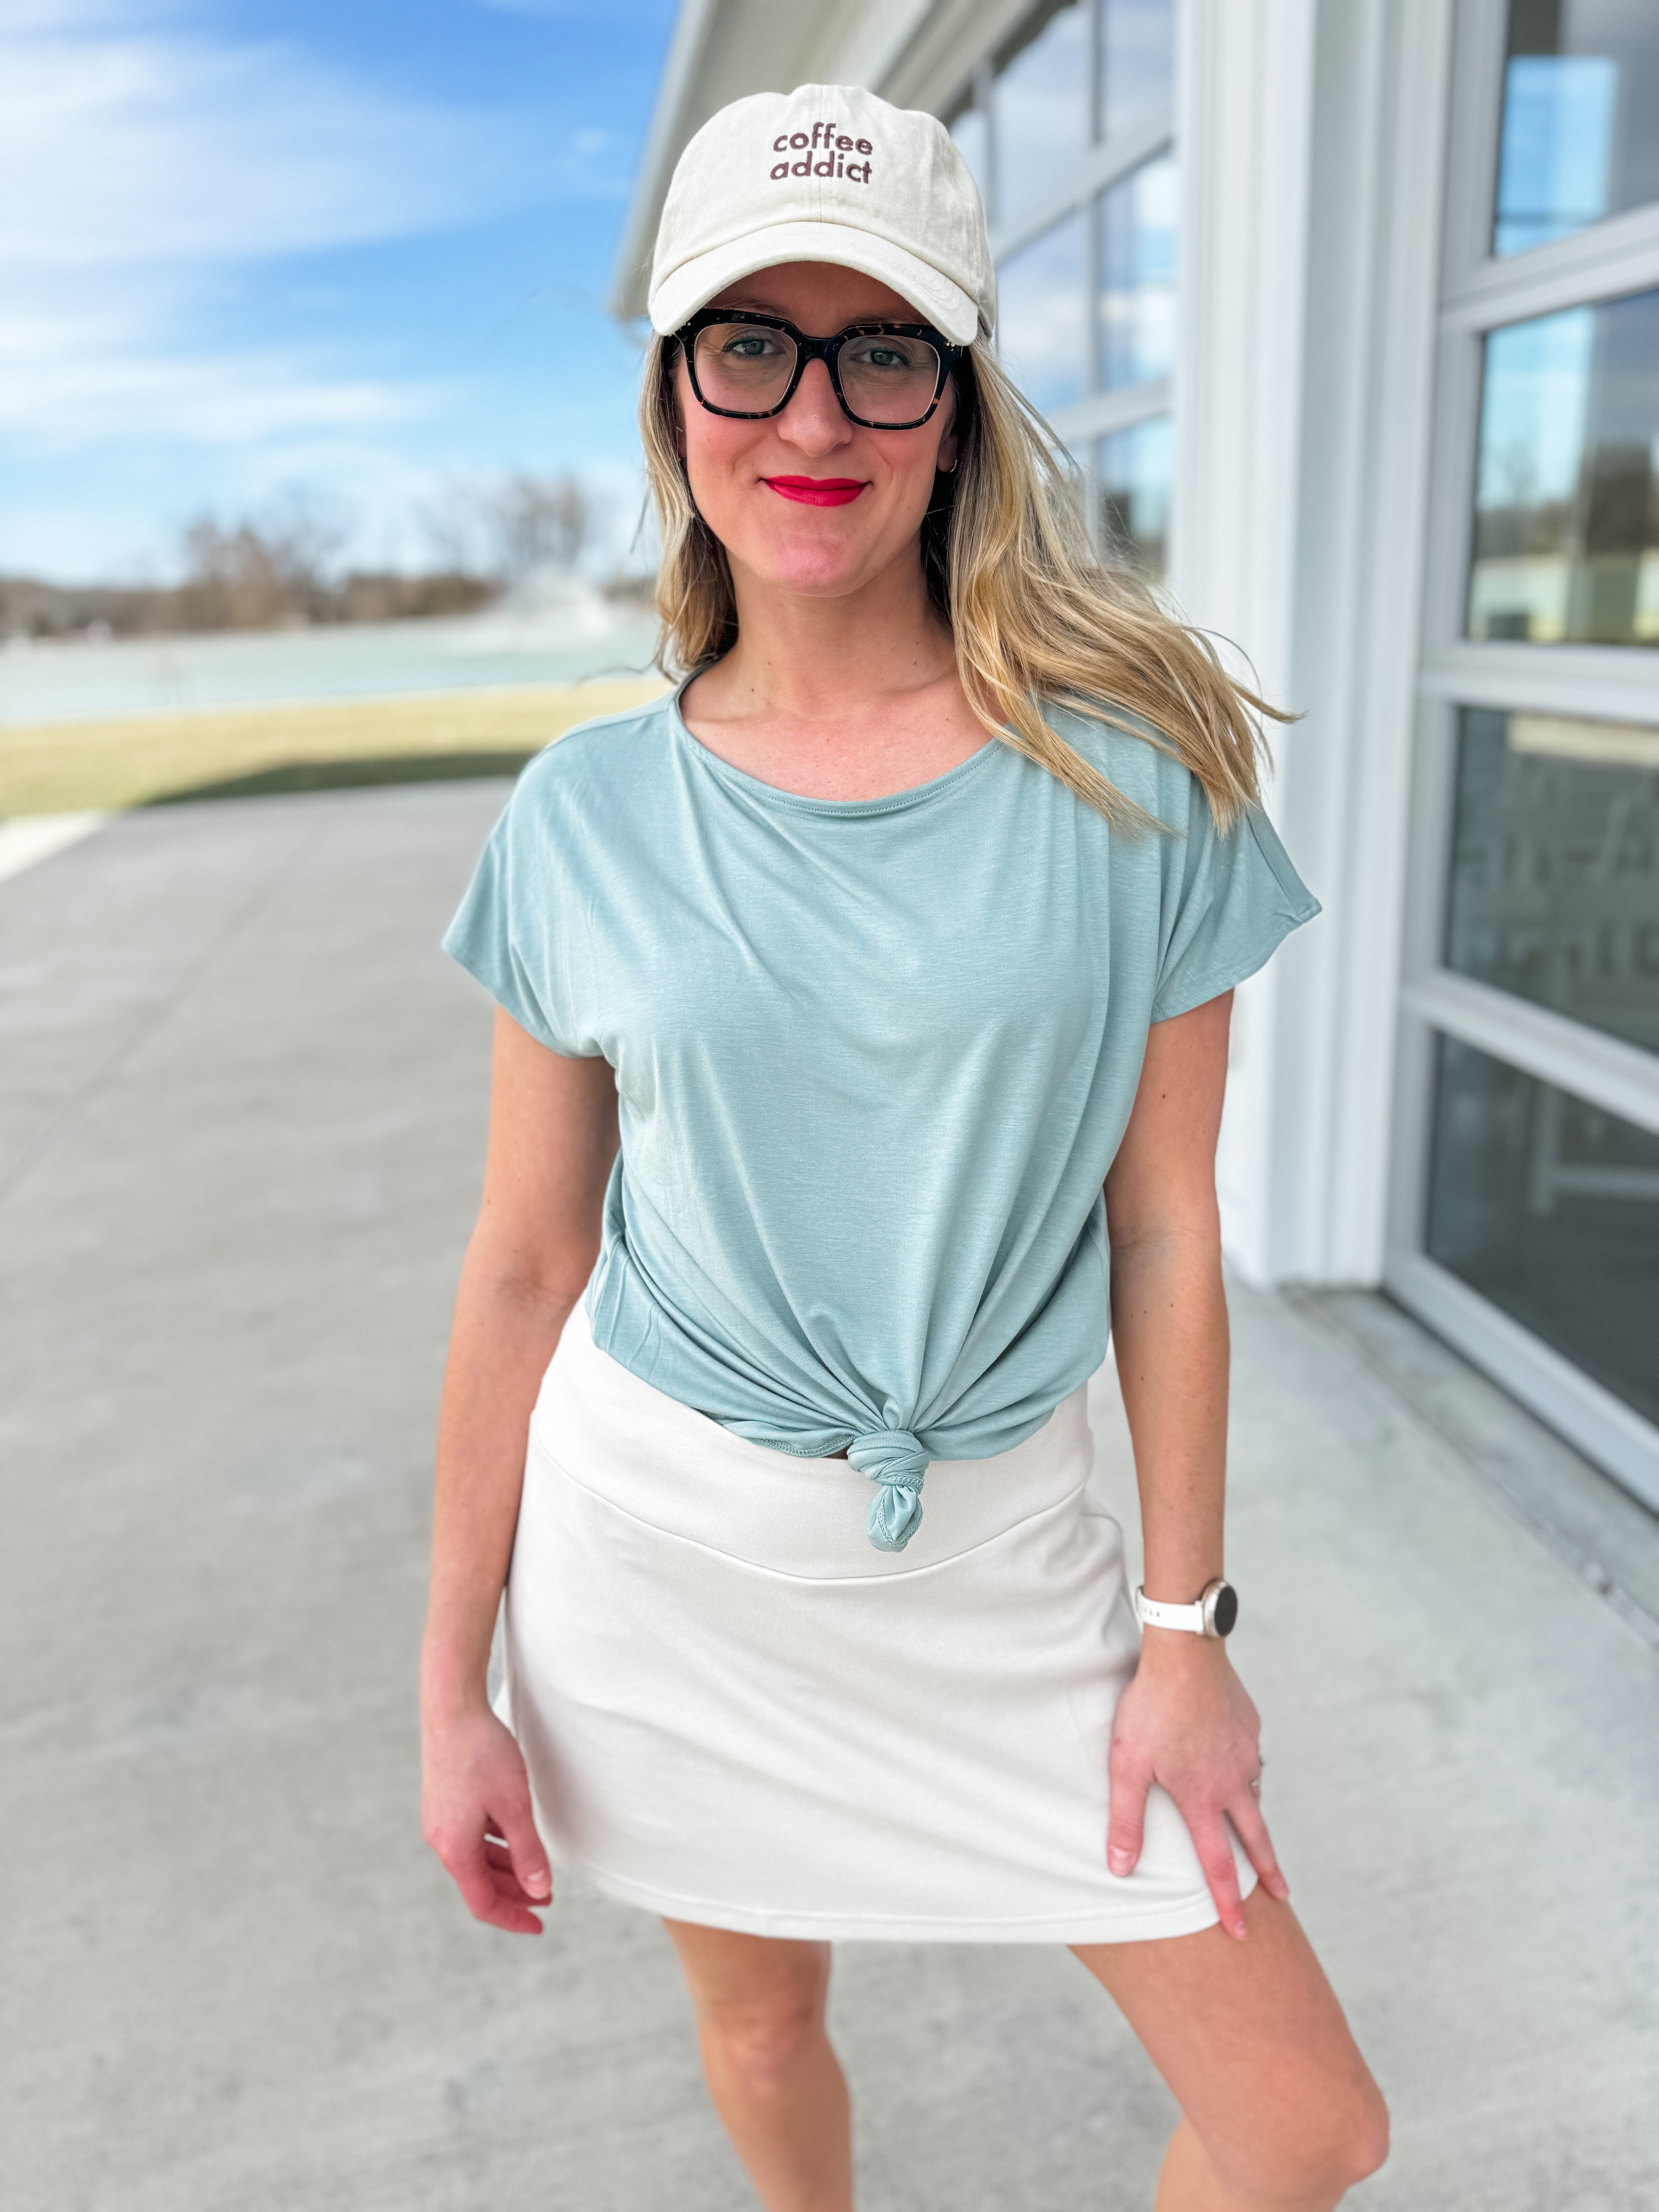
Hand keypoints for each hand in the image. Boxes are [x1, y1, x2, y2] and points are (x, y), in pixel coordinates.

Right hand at [422, 1699, 552, 1934]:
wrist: (452, 1708)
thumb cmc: (484, 1754)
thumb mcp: (514, 1805)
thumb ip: (528, 1851)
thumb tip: (539, 1890)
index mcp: (455, 1848)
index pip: (483, 1902)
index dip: (512, 1917)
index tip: (539, 1925)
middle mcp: (442, 1839)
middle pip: (479, 1882)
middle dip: (514, 1894)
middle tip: (546, 1899)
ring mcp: (441, 1820)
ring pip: (477, 1858)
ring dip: (507, 1869)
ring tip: (537, 1872)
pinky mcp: (445, 1802)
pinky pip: (472, 1837)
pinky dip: (496, 1846)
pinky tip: (515, 1838)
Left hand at [1105, 1636, 1288, 1938]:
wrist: (1186, 1653)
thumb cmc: (1150, 1709)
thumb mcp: (1128, 1767)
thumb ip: (1125, 1820)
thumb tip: (1121, 1869)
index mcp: (1203, 1796)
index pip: (1218, 1863)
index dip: (1228, 1900)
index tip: (1240, 1931)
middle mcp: (1233, 1780)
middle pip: (1255, 1837)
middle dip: (1267, 1871)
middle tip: (1281, 1896)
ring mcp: (1246, 1750)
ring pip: (1254, 1794)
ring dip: (1256, 1818)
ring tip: (1253, 1833)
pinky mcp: (1249, 1724)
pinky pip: (1251, 1757)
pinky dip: (1246, 1773)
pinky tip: (1235, 1764)